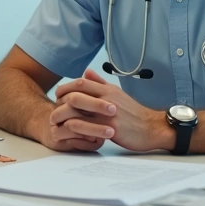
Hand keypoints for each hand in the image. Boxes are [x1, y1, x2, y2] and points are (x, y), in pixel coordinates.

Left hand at [51, 69, 172, 151]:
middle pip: (75, 94)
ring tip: (55, 122)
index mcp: (107, 90)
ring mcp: (107, 114)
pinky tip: (67, 133)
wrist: (151, 127)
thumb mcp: (117, 93)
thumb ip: (100, 83)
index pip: (80, 83)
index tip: (57, 96)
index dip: (65, 88)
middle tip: (53, 108)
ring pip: (78, 111)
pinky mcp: (110, 128)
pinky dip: (74, 129)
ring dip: (63, 116)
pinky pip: (86, 127)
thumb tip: (86, 72)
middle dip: (60, 102)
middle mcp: (105, 99)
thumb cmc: (133, 112)